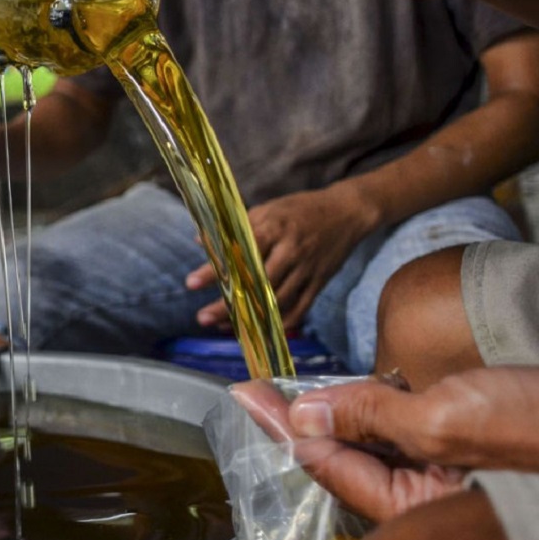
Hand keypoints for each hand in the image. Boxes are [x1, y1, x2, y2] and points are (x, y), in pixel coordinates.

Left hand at [186, 184, 377, 328]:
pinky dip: (279, 323)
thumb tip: (199, 240)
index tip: (190, 284)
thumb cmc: (300, 209)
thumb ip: (235, 227)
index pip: (238, 252)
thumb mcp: (268, 209)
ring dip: (250, 318)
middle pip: (255, 284)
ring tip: (223, 327)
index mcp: (274, 228)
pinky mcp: (319, 283)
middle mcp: (290, 251)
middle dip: (229, 304)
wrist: (347, 212)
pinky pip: (299, 309)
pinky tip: (259, 330)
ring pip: (276, 301)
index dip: (214, 270)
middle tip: (202, 318)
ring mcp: (306, 270)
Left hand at [232, 364, 538, 520]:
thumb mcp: (442, 422)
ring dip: (334, 408)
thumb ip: (370, 419)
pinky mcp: (463, 434)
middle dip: (299, 422)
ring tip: (295, 386)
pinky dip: (374, 400)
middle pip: (342, 453)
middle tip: (258, 390)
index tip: (243, 394)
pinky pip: (401, 421)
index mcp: (416, 504)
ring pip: (369, 435)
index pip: (328, 464)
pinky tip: (358, 385)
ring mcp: (444, 462)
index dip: (280, 427)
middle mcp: (424, 488)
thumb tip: (306, 415)